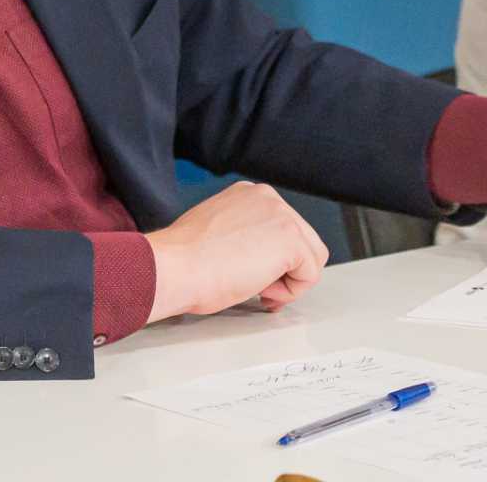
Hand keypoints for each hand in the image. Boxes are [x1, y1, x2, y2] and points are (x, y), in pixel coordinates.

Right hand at [144, 180, 329, 320]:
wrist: (175, 267)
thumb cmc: (184, 260)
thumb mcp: (217, 232)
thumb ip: (243, 234)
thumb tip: (258, 255)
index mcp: (248, 193)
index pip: (281, 228)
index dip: (272, 259)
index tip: (251, 273)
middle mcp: (268, 197)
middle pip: (303, 241)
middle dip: (285, 270)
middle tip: (258, 288)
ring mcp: (282, 215)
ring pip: (311, 258)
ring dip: (288, 281)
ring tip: (257, 288)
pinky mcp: (292, 239)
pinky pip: (310, 275)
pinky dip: (289, 292)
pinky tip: (260, 289)